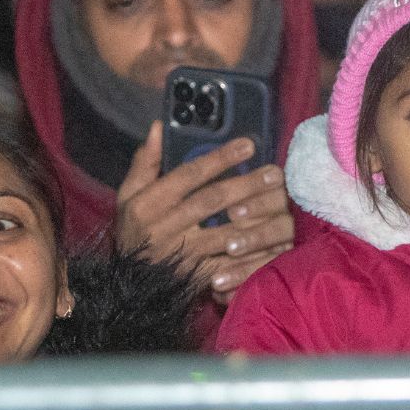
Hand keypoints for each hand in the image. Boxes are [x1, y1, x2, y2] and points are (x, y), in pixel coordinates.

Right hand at [115, 124, 294, 299]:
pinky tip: (276, 246)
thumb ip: (146, 162)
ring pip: (225, 234)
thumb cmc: (134, 231)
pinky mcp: (196, 277)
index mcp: (149, 203)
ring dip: (256, 220)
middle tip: (274, 173)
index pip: (188, 175)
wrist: (130, 283)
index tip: (248, 145)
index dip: (220, 159)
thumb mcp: (129, 195)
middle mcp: (165, 227)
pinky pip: (230, 267)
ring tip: (281, 204)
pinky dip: (254, 258)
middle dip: (246, 185)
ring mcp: (182, 254)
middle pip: (211, 201)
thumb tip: (160, 126)